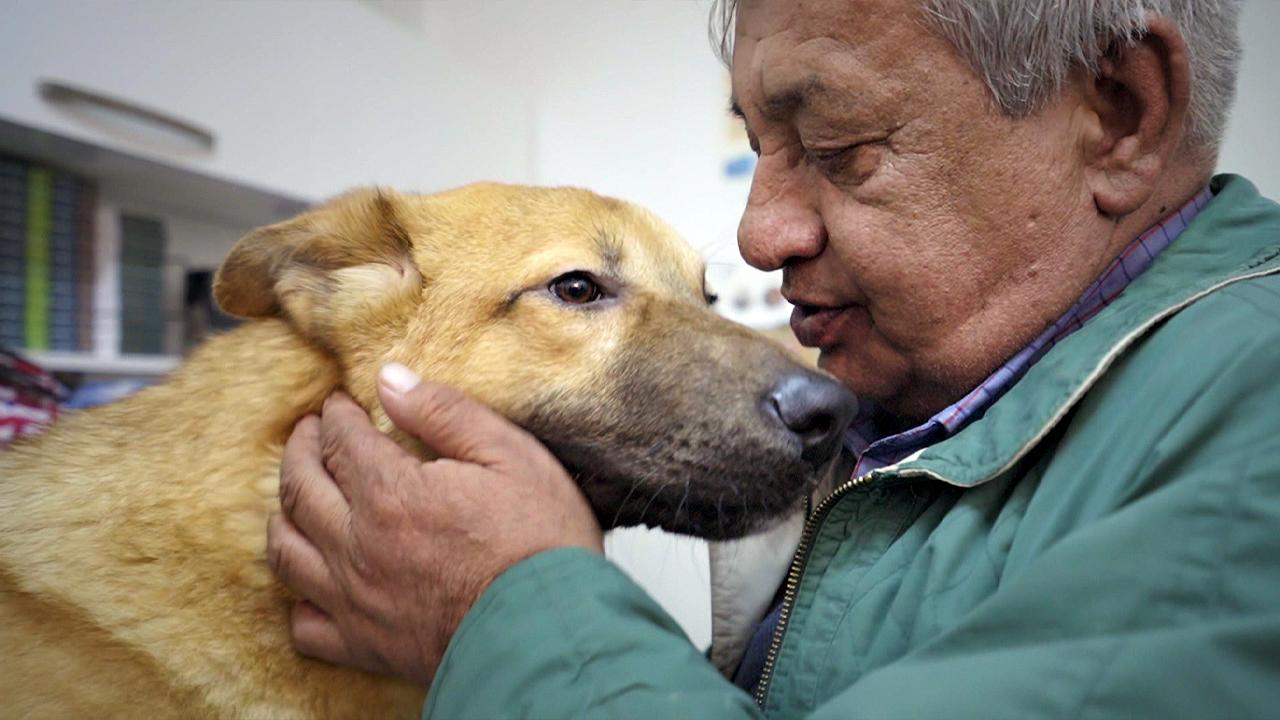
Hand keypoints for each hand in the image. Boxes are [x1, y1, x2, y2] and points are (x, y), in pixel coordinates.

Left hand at [266, 363, 603, 686]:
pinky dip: (298, 597)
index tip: (337, 402)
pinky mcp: (364, 646)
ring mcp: (354, 600)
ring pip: (287, 551)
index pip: (342, 440)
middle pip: (301, 486)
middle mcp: (357, 545)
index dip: (336, 414)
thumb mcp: (511, 456)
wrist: (549, 636)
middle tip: (308, 431)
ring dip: (285, 512)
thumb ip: (445, 413)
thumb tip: (389, 379)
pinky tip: (312, 582)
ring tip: (297, 493)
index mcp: (390, 493)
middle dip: (301, 449)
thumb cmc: (542, 543)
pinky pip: (305, 624)